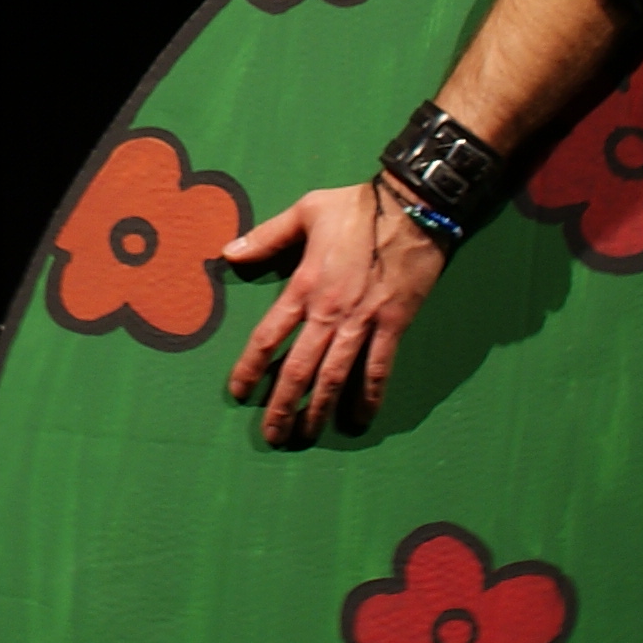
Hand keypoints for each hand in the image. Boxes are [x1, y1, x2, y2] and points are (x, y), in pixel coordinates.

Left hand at [222, 177, 449, 445]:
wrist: (414, 208)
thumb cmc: (358, 207)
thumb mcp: (306, 211)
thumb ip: (266, 236)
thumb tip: (228, 253)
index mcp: (305, 285)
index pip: (269, 335)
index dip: (251, 367)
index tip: (239, 392)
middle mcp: (330, 311)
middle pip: (300, 367)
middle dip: (283, 404)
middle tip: (273, 435)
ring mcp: (363, 321)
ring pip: (336, 376)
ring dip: (320, 408)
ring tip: (306, 434)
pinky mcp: (394, 324)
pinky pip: (379, 368)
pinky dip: (369, 396)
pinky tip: (360, 418)